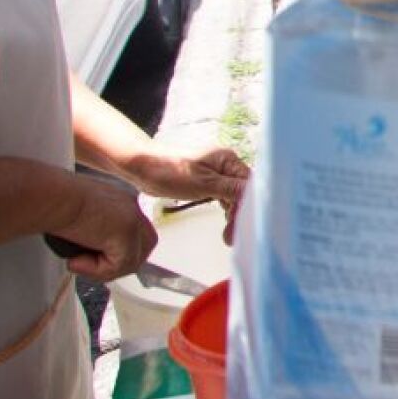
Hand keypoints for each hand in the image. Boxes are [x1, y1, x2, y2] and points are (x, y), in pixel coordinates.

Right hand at [51, 176, 156, 282]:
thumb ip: (96, 231)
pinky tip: (75, 260)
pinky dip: (95, 270)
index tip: (93, 259)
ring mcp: (133, 220)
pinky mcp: (127, 233)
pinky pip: (118, 265)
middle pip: (142, 248)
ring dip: (101, 269)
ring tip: (75, 261)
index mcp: (123, 201)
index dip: (117, 251)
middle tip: (87, 264)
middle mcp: (133, 208)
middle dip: (117, 264)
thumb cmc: (53, 205)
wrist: (50, 197)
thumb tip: (98, 253)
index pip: (136, 234)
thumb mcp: (80, 217)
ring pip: (131, 261)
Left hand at [117, 144, 248, 242]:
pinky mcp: (206, 182)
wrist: (140, 165)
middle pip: (244, 192)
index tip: (243, 228)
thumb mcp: (203, 183)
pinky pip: (223, 196)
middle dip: (240, 215)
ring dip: (233, 215)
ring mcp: (216, 173)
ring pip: (234, 196)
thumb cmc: (168, 170)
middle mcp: (226, 165)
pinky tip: (225, 222)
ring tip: (228, 235)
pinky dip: (225, 209)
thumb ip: (231, 189)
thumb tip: (257, 196)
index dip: (250, 207)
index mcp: (229, 160)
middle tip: (231, 237)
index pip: (250, 185)